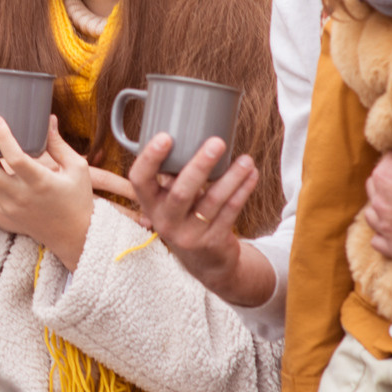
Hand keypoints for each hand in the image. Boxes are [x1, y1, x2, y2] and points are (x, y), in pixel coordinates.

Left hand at [0, 115, 97, 269]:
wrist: (73, 237)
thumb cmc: (78, 200)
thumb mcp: (77, 169)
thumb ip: (59, 144)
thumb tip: (48, 119)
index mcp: (41, 184)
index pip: (15, 159)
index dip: (3, 138)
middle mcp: (20, 196)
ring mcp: (9, 205)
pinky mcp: (4, 209)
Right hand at [123, 132, 276, 308]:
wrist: (206, 263)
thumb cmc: (187, 216)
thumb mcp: (171, 200)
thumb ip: (175, 174)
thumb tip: (192, 128)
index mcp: (150, 204)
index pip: (139, 180)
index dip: (150, 158)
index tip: (166, 136)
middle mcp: (165, 221)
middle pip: (181, 192)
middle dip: (200, 165)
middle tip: (217, 142)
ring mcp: (188, 235)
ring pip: (212, 202)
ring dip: (232, 177)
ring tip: (246, 159)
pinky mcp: (212, 242)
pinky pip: (230, 212)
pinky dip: (243, 191)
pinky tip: (252, 175)